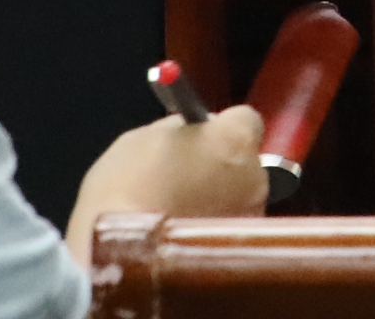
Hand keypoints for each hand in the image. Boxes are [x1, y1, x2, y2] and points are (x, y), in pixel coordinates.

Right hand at [66, 106, 262, 256]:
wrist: (119, 257)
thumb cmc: (125, 193)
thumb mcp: (140, 140)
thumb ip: (176, 129)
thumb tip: (186, 129)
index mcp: (234, 138)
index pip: (245, 118)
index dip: (220, 129)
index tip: (200, 141)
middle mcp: (255, 175)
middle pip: (245, 162)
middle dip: (221, 168)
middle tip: (186, 181)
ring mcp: (252, 215)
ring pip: (241, 198)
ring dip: (220, 201)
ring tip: (181, 214)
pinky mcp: (239, 249)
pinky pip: (230, 230)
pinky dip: (214, 230)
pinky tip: (184, 237)